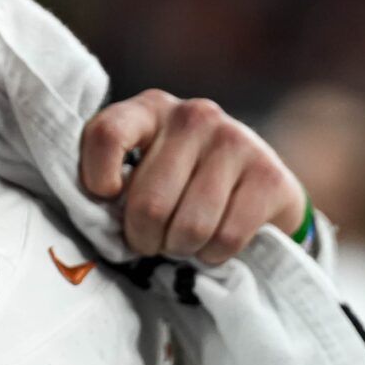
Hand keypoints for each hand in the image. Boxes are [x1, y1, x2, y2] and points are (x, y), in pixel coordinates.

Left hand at [80, 89, 304, 264]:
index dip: (96, 178)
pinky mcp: (268, 175)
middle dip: (144, 238)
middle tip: (151, 240)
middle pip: (148, 204)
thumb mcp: (140, 168)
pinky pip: (226, 238)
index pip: (107, 135)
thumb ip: (111, 182)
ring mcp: (235, 141)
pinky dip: (214, 255)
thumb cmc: (179, 183)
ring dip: (181, 249)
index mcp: (150, 109)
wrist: (257, 188)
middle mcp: (194, 116)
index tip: (108, 198)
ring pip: (189, 227)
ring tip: (183, 240)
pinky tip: (214, 242)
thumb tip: (96, 217)